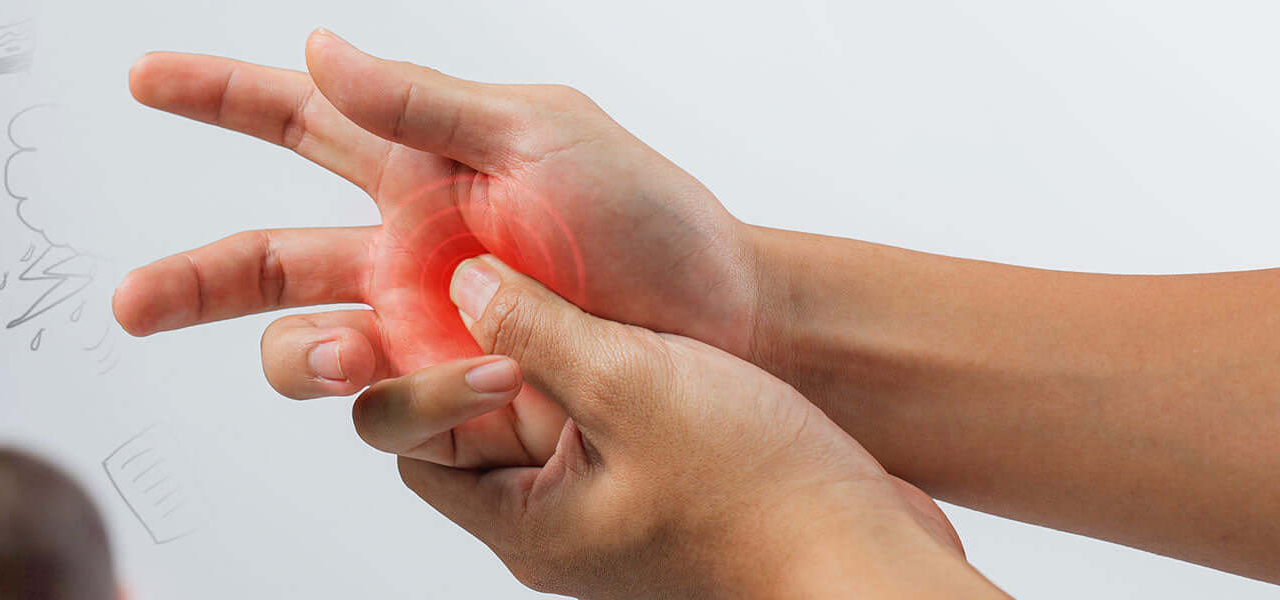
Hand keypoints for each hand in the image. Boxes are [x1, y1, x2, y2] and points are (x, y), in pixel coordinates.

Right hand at [113, 30, 764, 397]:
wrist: (726, 331)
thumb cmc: (652, 221)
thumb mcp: (539, 134)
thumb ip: (420, 102)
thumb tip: (319, 49)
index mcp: (413, 168)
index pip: (293, 120)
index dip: (216, 97)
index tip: (145, 77)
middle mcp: (395, 255)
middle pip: (258, 261)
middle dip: (186, 284)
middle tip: (131, 303)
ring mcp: (412, 333)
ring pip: (301, 349)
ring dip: (304, 355)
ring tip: (357, 355)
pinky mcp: (441, 400)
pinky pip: (379, 415)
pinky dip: (412, 398)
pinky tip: (483, 379)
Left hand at [366, 257, 984, 597]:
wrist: (871, 550)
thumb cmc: (762, 492)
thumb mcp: (630, 385)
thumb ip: (536, 328)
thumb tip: (462, 280)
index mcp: (521, 519)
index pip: (409, 439)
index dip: (423, 377)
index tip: (489, 341)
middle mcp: (548, 517)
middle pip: (465, 417)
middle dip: (478, 345)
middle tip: (507, 282)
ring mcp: (601, 499)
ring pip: (536, 405)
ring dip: (545, 343)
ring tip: (574, 290)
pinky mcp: (653, 476)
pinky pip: (597, 409)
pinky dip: (598, 357)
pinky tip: (628, 316)